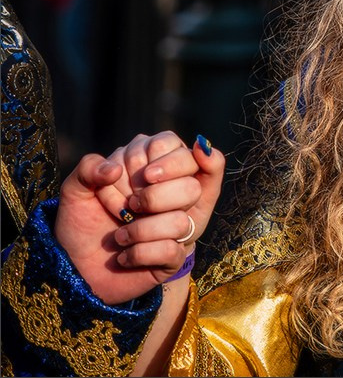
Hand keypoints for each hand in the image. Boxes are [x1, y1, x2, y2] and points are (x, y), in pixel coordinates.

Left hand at [56, 132, 224, 304]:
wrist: (75, 267)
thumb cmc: (81, 223)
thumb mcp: (75, 191)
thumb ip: (88, 168)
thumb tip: (115, 169)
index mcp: (155, 169)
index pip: (182, 151)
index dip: (166, 162)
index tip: (146, 176)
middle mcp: (173, 195)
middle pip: (192, 187)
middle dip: (155, 198)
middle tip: (130, 205)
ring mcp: (176, 226)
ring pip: (181, 222)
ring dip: (140, 230)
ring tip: (119, 236)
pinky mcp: (173, 256)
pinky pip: (170, 250)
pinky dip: (139, 253)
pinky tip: (124, 255)